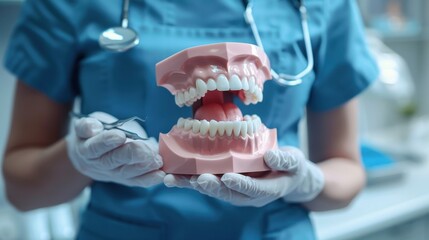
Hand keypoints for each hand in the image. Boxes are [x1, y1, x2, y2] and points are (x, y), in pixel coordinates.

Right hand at [66, 112, 164, 186]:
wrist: (89, 154)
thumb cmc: (90, 134)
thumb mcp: (84, 125)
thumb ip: (86, 126)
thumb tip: (93, 128)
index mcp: (86, 150)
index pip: (95, 147)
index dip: (107, 142)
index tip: (120, 135)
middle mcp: (98, 165)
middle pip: (113, 161)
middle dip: (131, 155)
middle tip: (146, 150)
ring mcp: (112, 174)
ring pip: (127, 172)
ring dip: (144, 167)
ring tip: (157, 160)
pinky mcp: (125, 179)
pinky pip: (136, 181)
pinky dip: (149, 179)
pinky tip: (160, 175)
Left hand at [164, 147, 323, 206]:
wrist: (287, 176)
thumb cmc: (291, 168)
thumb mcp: (294, 162)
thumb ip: (284, 160)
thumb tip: (270, 156)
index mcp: (266, 190)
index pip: (252, 189)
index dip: (240, 184)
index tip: (228, 177)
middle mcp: (246, 195)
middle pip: (227, 193)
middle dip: (211, 186)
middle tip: (198, 179)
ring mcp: (234, 190)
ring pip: (212, 189)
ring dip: (193, 184)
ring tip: (175, 178)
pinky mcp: (225, 183)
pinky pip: (207, 182)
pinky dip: (189, 180)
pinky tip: (173, 176)